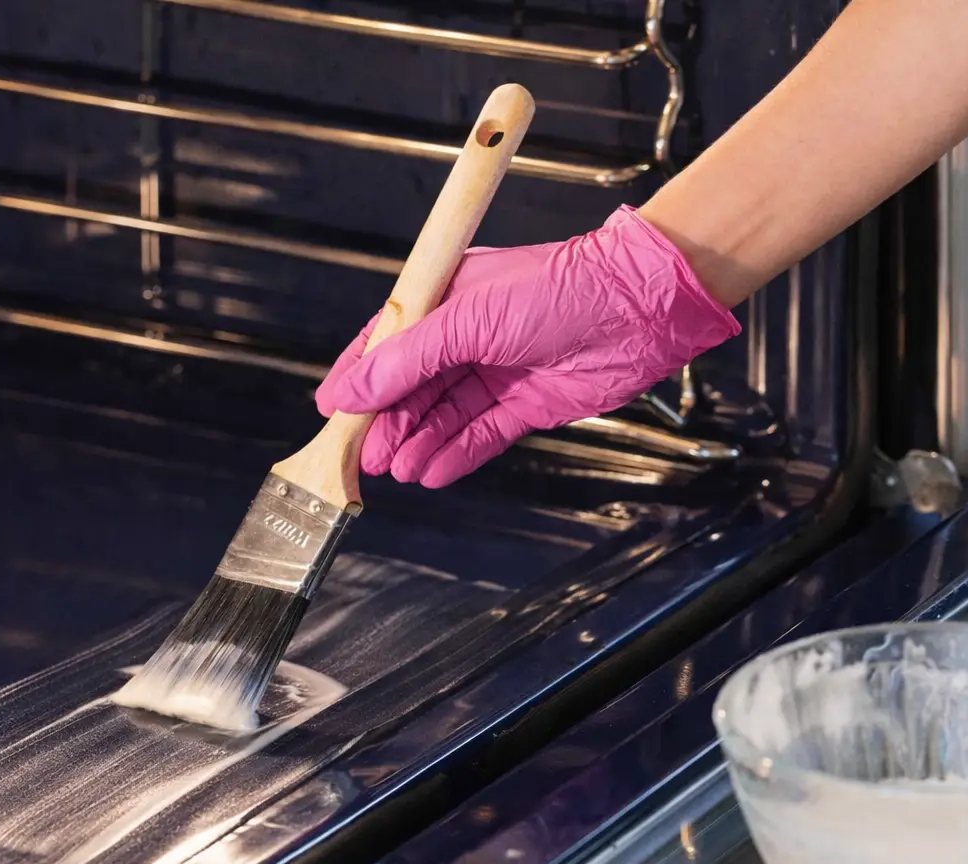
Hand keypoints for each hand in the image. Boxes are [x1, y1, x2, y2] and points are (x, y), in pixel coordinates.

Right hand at [315, 205, 738, 487]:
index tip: (331, 411)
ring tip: (394, 469)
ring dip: (418, 442)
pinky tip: (431, 472)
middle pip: (413, 386)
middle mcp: (470, 335)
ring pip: (444, 414)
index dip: (359, 377)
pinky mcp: (528, 403)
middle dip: (387, 422)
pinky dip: (456, 453)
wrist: (636, 308)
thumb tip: (352, 390)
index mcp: (448, 298)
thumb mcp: (465, 318)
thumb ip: (406, 359)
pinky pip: (482, 433)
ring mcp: (499, 370)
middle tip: (363, 457)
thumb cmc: (556, 289)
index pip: (389, 341)